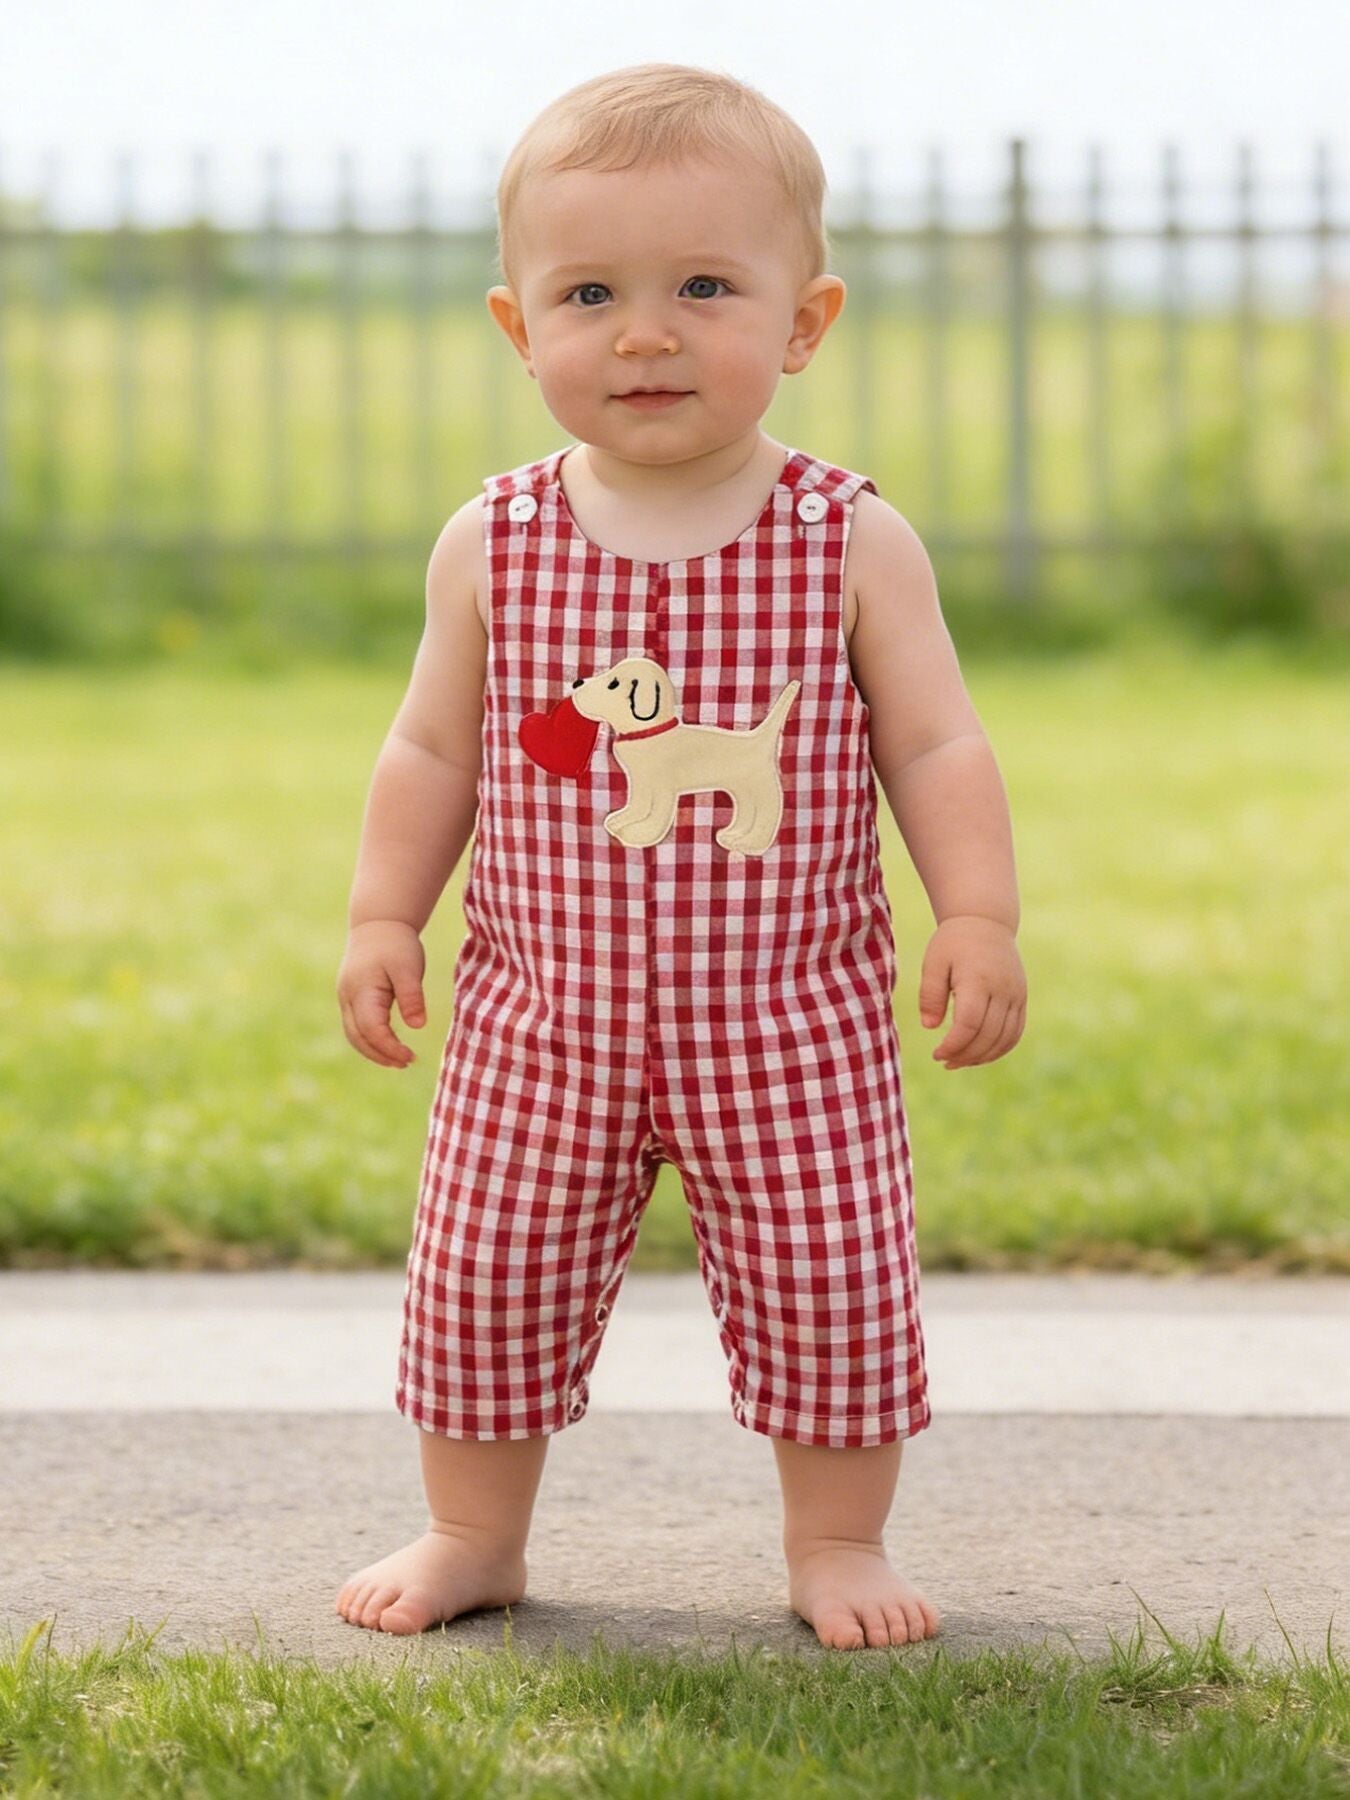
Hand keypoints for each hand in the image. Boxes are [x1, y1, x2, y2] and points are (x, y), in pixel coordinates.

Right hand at [337, 920, 426, 1068]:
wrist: (377, 923)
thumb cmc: (395, 944)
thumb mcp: (408, 967)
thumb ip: (412, 996)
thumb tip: (418, 1025)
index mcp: (361, 991)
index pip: (372, 1030)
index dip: (390, 1048)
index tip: (411, 1057)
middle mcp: (348, 998)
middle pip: (358, 1037)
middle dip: (380, 1055)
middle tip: (406, 1063)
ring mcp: (346, 998)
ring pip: (353, 1034)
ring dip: (373, 1051)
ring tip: (399, 1061)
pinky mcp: (351, 998)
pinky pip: (356, 1026)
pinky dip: (369, 1040)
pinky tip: (388, 1045)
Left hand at [918, 915, 1025, 1068]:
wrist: (986, 922)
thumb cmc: (953, 942)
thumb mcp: (934, 963)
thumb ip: (930, 994)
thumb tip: (929, 1026)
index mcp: (978, 979)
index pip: (969, 1024)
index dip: (953, 1045)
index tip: (937, 1054)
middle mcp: (1002, 989)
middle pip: (987, 1035)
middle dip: (965, 1055)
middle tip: (945, 1062)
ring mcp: (1016, 994)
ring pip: (1005, 1038)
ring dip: (983, 1057)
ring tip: (960, 1061)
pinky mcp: (1022, 998)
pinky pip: (1016, 1031)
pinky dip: (1000, 1048)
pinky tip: (981, 1054)